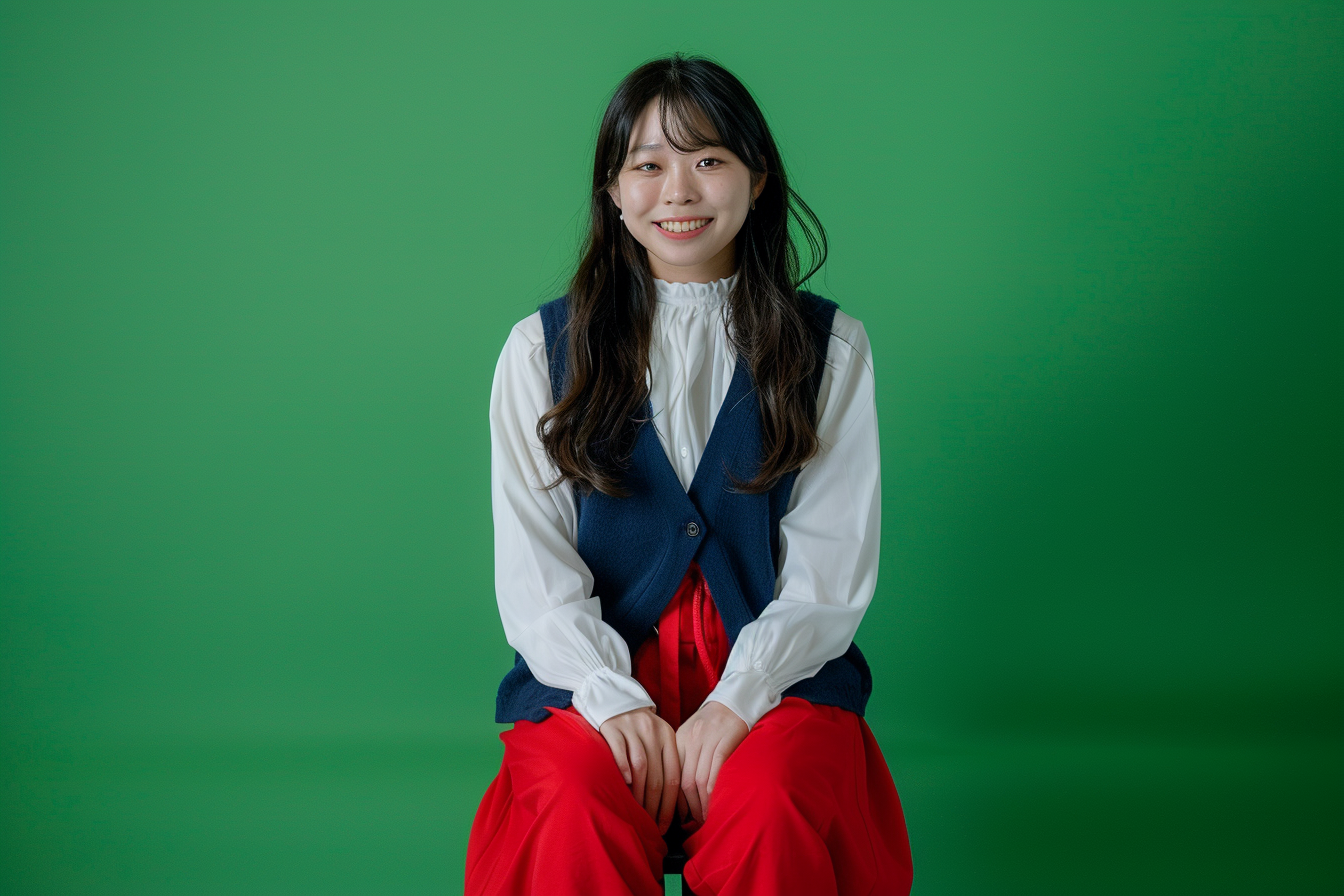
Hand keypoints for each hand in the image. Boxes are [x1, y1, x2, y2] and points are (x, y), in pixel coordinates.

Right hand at [598, 706, 681, 834]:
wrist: (615, 698)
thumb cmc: (638, 728)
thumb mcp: (657, 738)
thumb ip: (664, 762)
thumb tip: (669, 804)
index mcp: (668, 737)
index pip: (673, 776)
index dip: (670, 804)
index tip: (665, 824)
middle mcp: (652, 732)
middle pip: (657, 775)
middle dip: (655, 805)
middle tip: (650, 824)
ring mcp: (632, 729)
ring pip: (640, 767)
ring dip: (639, 793)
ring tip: (637, 811)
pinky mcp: (612, 728)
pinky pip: (619, 752)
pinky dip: (623, 769)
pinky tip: (625, 784)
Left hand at [675, 701, 748, 824]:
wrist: (733, 701)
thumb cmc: (712, 722)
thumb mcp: (691, 734)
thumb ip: (684, 755)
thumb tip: (679, 788)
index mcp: (678, 740)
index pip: (672, 775)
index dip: (673, 798)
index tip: (676, 815)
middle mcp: (690, 741)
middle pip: (683, 781)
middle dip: (686, 806)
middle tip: (689, 823)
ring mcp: (707, 742)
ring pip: (698, 780)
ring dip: (700, 804)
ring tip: (702, 818)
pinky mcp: (724, 743)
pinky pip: (714, 772)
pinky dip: (712, 792)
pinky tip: (713, 804)